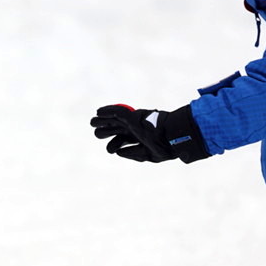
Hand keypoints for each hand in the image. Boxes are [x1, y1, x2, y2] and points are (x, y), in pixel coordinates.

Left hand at [90, 104, 209, 163]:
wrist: (172, 138)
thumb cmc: (165, 147)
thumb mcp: (148, 154)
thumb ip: (133, 154)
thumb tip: (118, 152)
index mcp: (138, 138)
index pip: (122, 140)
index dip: (114, 144)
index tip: (112, 150)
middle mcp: (134, 129)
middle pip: (115, 129)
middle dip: (105, 132)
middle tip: (98, 134)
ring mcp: (132, 122)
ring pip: (113, 120)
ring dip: (102, 121)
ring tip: (93, 122)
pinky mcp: (132, 117)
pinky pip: (117, 112)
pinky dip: (107, 111)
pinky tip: (98, 112)